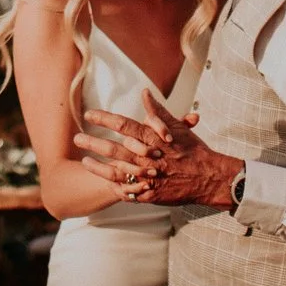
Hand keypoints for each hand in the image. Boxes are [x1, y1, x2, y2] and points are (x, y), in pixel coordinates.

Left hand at [74, 91, 242, 207]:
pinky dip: (113, 184)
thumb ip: (157, 110)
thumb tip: (144, 92)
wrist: (207, 178)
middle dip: (93, 142)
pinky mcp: (149, 193)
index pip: (122, 124)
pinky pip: (125, 189)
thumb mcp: (176, 127)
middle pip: (113, 148)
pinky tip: (102, 181)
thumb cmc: (193, 150)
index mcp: (152, 138)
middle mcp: (146, 157)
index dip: (104, 119)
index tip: (89, 114)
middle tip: (77, 138)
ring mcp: (147, 177)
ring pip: (115, 170)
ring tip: (83, 161)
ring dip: (97, 165)